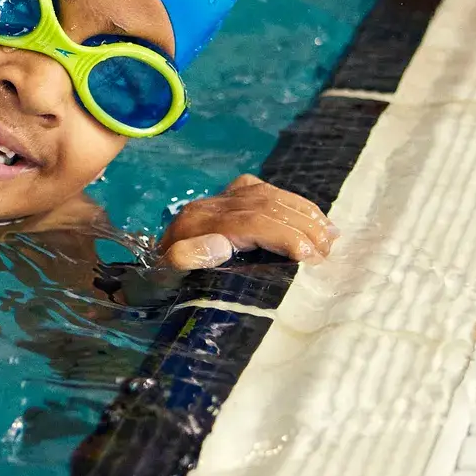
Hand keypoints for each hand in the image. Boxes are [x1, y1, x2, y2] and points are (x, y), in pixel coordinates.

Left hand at [161, 172, 332, 269]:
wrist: (147, 272)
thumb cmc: (164, 284)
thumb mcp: (167, 278)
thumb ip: (187, 259)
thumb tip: (220, 243)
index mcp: (196, 225)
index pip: (250, 222)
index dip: (283, 235)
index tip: (309, 257)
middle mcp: (209, 207)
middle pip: (264, 206)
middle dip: (300, 226)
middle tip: (326, 253)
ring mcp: (220, 199)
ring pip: (268, 195)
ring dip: (303, 212)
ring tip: (329, 236)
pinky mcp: (228, 198)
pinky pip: (265, 191)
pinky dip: (293, 202)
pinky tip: (314, 217)